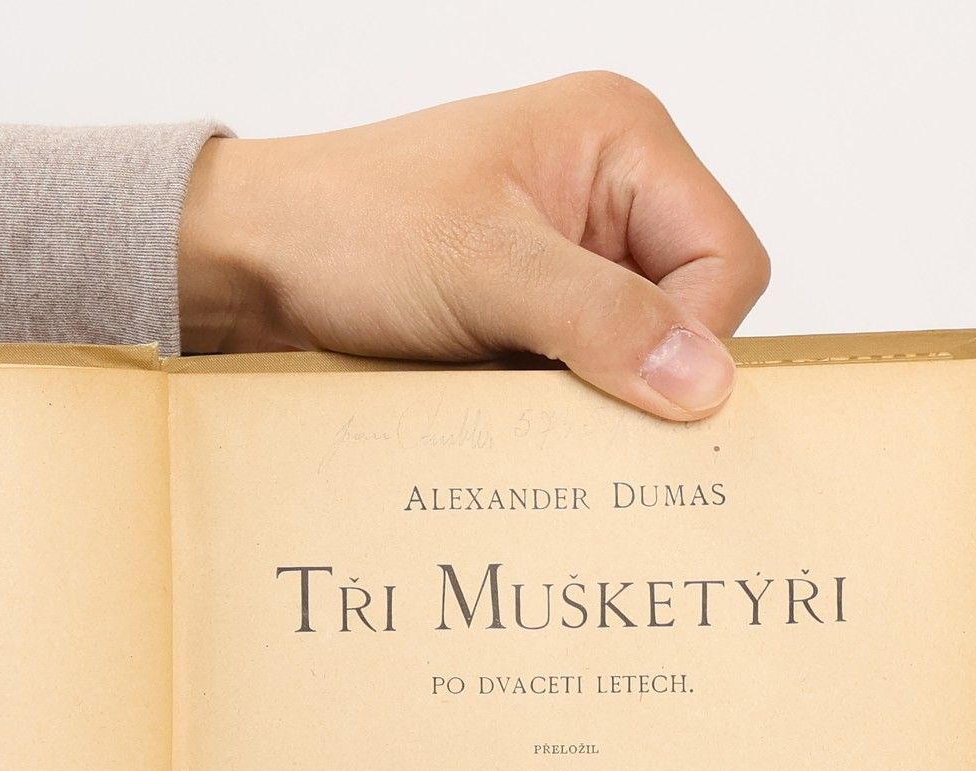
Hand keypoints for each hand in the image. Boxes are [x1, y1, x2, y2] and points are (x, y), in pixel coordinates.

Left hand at [179, 72, 770, 420]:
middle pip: (689, 316)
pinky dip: (550, 415)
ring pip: (632, 361)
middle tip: (575, 421)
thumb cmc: (348, 228)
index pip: (726, 261)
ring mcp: (566, 262)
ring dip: (588, 402)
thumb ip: (601, 320)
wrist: (248, 266)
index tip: (634, 400)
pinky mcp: (526, 320)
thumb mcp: (484, 269)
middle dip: (640, 376)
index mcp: (620, 141)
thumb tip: (705, 384)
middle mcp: (607, 197)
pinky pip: (575, 382)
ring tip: (520, 414)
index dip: (693, 340)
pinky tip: (505, 424)